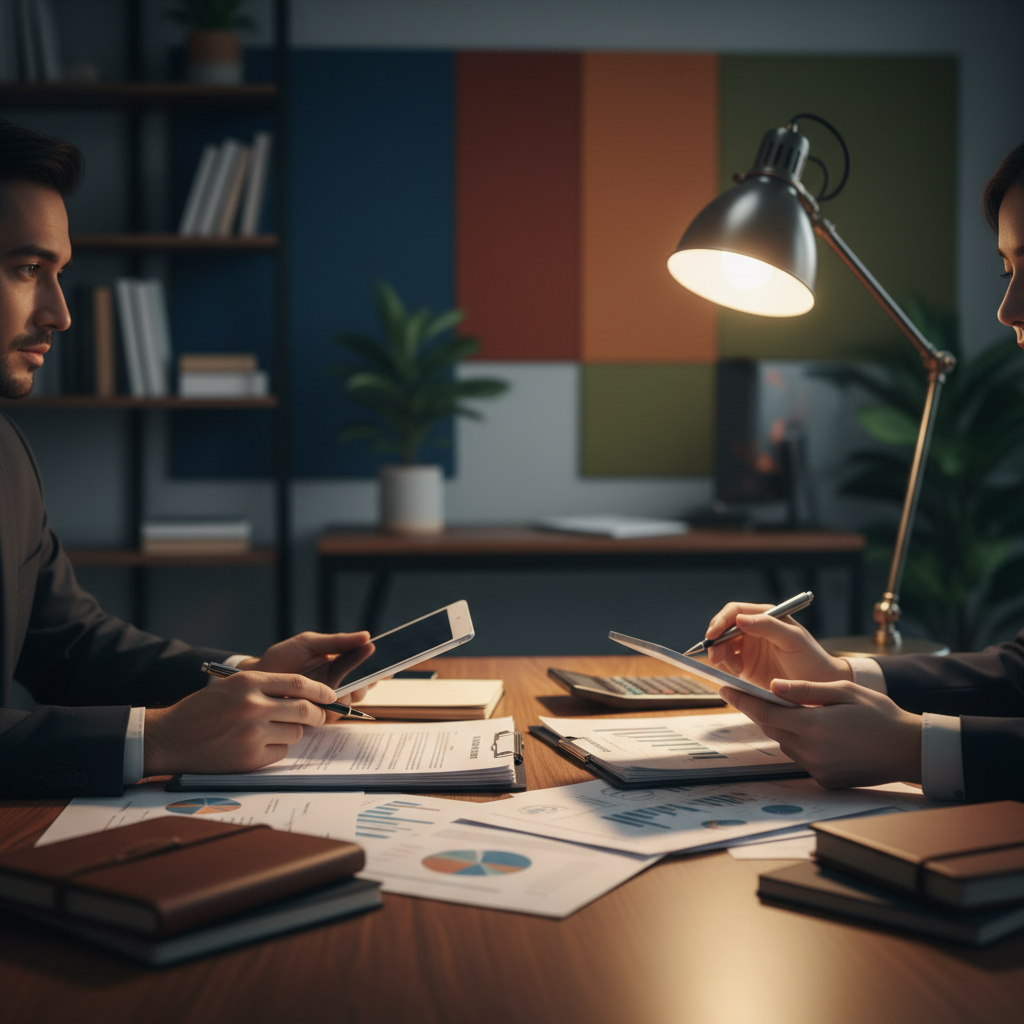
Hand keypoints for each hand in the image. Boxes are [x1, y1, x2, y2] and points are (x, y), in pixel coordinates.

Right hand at [144, 671, 340, 774]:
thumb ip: (267, 687)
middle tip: (318, 716)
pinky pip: (281, 753)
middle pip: (305, 710)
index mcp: (249, 682)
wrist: (169, 737)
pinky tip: (256, 746)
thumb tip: (308, 694)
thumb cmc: (202, 710)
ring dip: (291, 732)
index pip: (299, 683)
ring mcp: (252, 733)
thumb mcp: (232, 686)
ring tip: (269, 730)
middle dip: (317, 714)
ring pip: (296, 733)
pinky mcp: (249, 758)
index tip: (331, 696)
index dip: (321, 691)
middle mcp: (252, 706)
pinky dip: (275, 750)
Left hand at [236, 630, 375, 704]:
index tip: (391, 666)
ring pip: (353, 700)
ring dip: (353, 693)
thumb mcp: (310, 643)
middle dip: (369, 681)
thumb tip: (367, 636)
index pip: (368, 667)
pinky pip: (335, 714)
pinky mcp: (318, 715)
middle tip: (367, 677)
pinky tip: (332, 698)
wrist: (256, 678)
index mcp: (341, 664)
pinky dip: (337, 706)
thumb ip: (338, 641)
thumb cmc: (282, 658)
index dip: (382, 668)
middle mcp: (339, 683)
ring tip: (347, 686)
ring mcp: (329, 700)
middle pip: (366, 685)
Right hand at [704, 602, 852, 690]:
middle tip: (716, 658)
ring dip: (721, 657)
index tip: (712, 635)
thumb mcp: (793, 639)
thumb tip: (739, 619)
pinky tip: (738, 674)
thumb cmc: (811, 658)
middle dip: (716, 642)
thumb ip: (768, 626)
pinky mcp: (745, 666)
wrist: (819, 686)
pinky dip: (725, 668)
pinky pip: (725, 663)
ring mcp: (748, 648)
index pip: (734, 612)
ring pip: (721, 647)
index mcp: (764, 616)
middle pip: (723, 629)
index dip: (720, 621)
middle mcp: (753, 629)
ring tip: (736, 669)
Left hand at [719, 679, 922, 788]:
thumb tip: (772, 686)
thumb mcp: (843, 691)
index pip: (765, 712)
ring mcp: (817, 769)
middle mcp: (810, 751)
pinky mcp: (824, 781)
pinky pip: (801, 758)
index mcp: (812, 725)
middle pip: (772, 728)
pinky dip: (801, 744)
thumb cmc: (879, 715)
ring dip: (784, 728)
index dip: (742, 700)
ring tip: (796, 712)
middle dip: (763, 711)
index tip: (725, 689)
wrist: (908, 750)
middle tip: (756, 695)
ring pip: (785, 743)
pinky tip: (817, 733)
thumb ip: (805, 690)